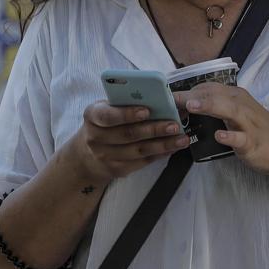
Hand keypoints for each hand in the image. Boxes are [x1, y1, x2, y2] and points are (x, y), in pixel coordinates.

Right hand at [72, 101, 191, 184]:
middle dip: (154, 130)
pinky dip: (160, 154)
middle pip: (128, 135)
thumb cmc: (104, 124)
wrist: (87, 155)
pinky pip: (142, 162)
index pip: (108, 116)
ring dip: (163, 144)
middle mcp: (95, 138)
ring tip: (181, 138)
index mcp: (92, 116)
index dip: (127, 114)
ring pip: (139, 151)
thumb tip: (159, 99)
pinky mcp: (117, 169)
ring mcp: (106, 156)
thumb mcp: (106, 109)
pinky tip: (172, 148)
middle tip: (174, 125)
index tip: (147, 110)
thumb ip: (125, 103)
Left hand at [173, 82, 268, 176]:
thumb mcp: (238, 115)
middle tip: (168, 99)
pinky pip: (241, 138)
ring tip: (190, 105)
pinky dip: (230, 136)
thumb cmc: (259, 131)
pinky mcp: (254, 142)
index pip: (207, 88)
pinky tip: (219, 135)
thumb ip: (216, 109)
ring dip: (209, 105)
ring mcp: (248, 124)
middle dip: (190, 95)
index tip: (166, 97)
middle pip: (214, 95)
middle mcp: (241, 105)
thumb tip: (188, 106)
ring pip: (229, 110)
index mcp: (235, 97)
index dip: (186, 92)